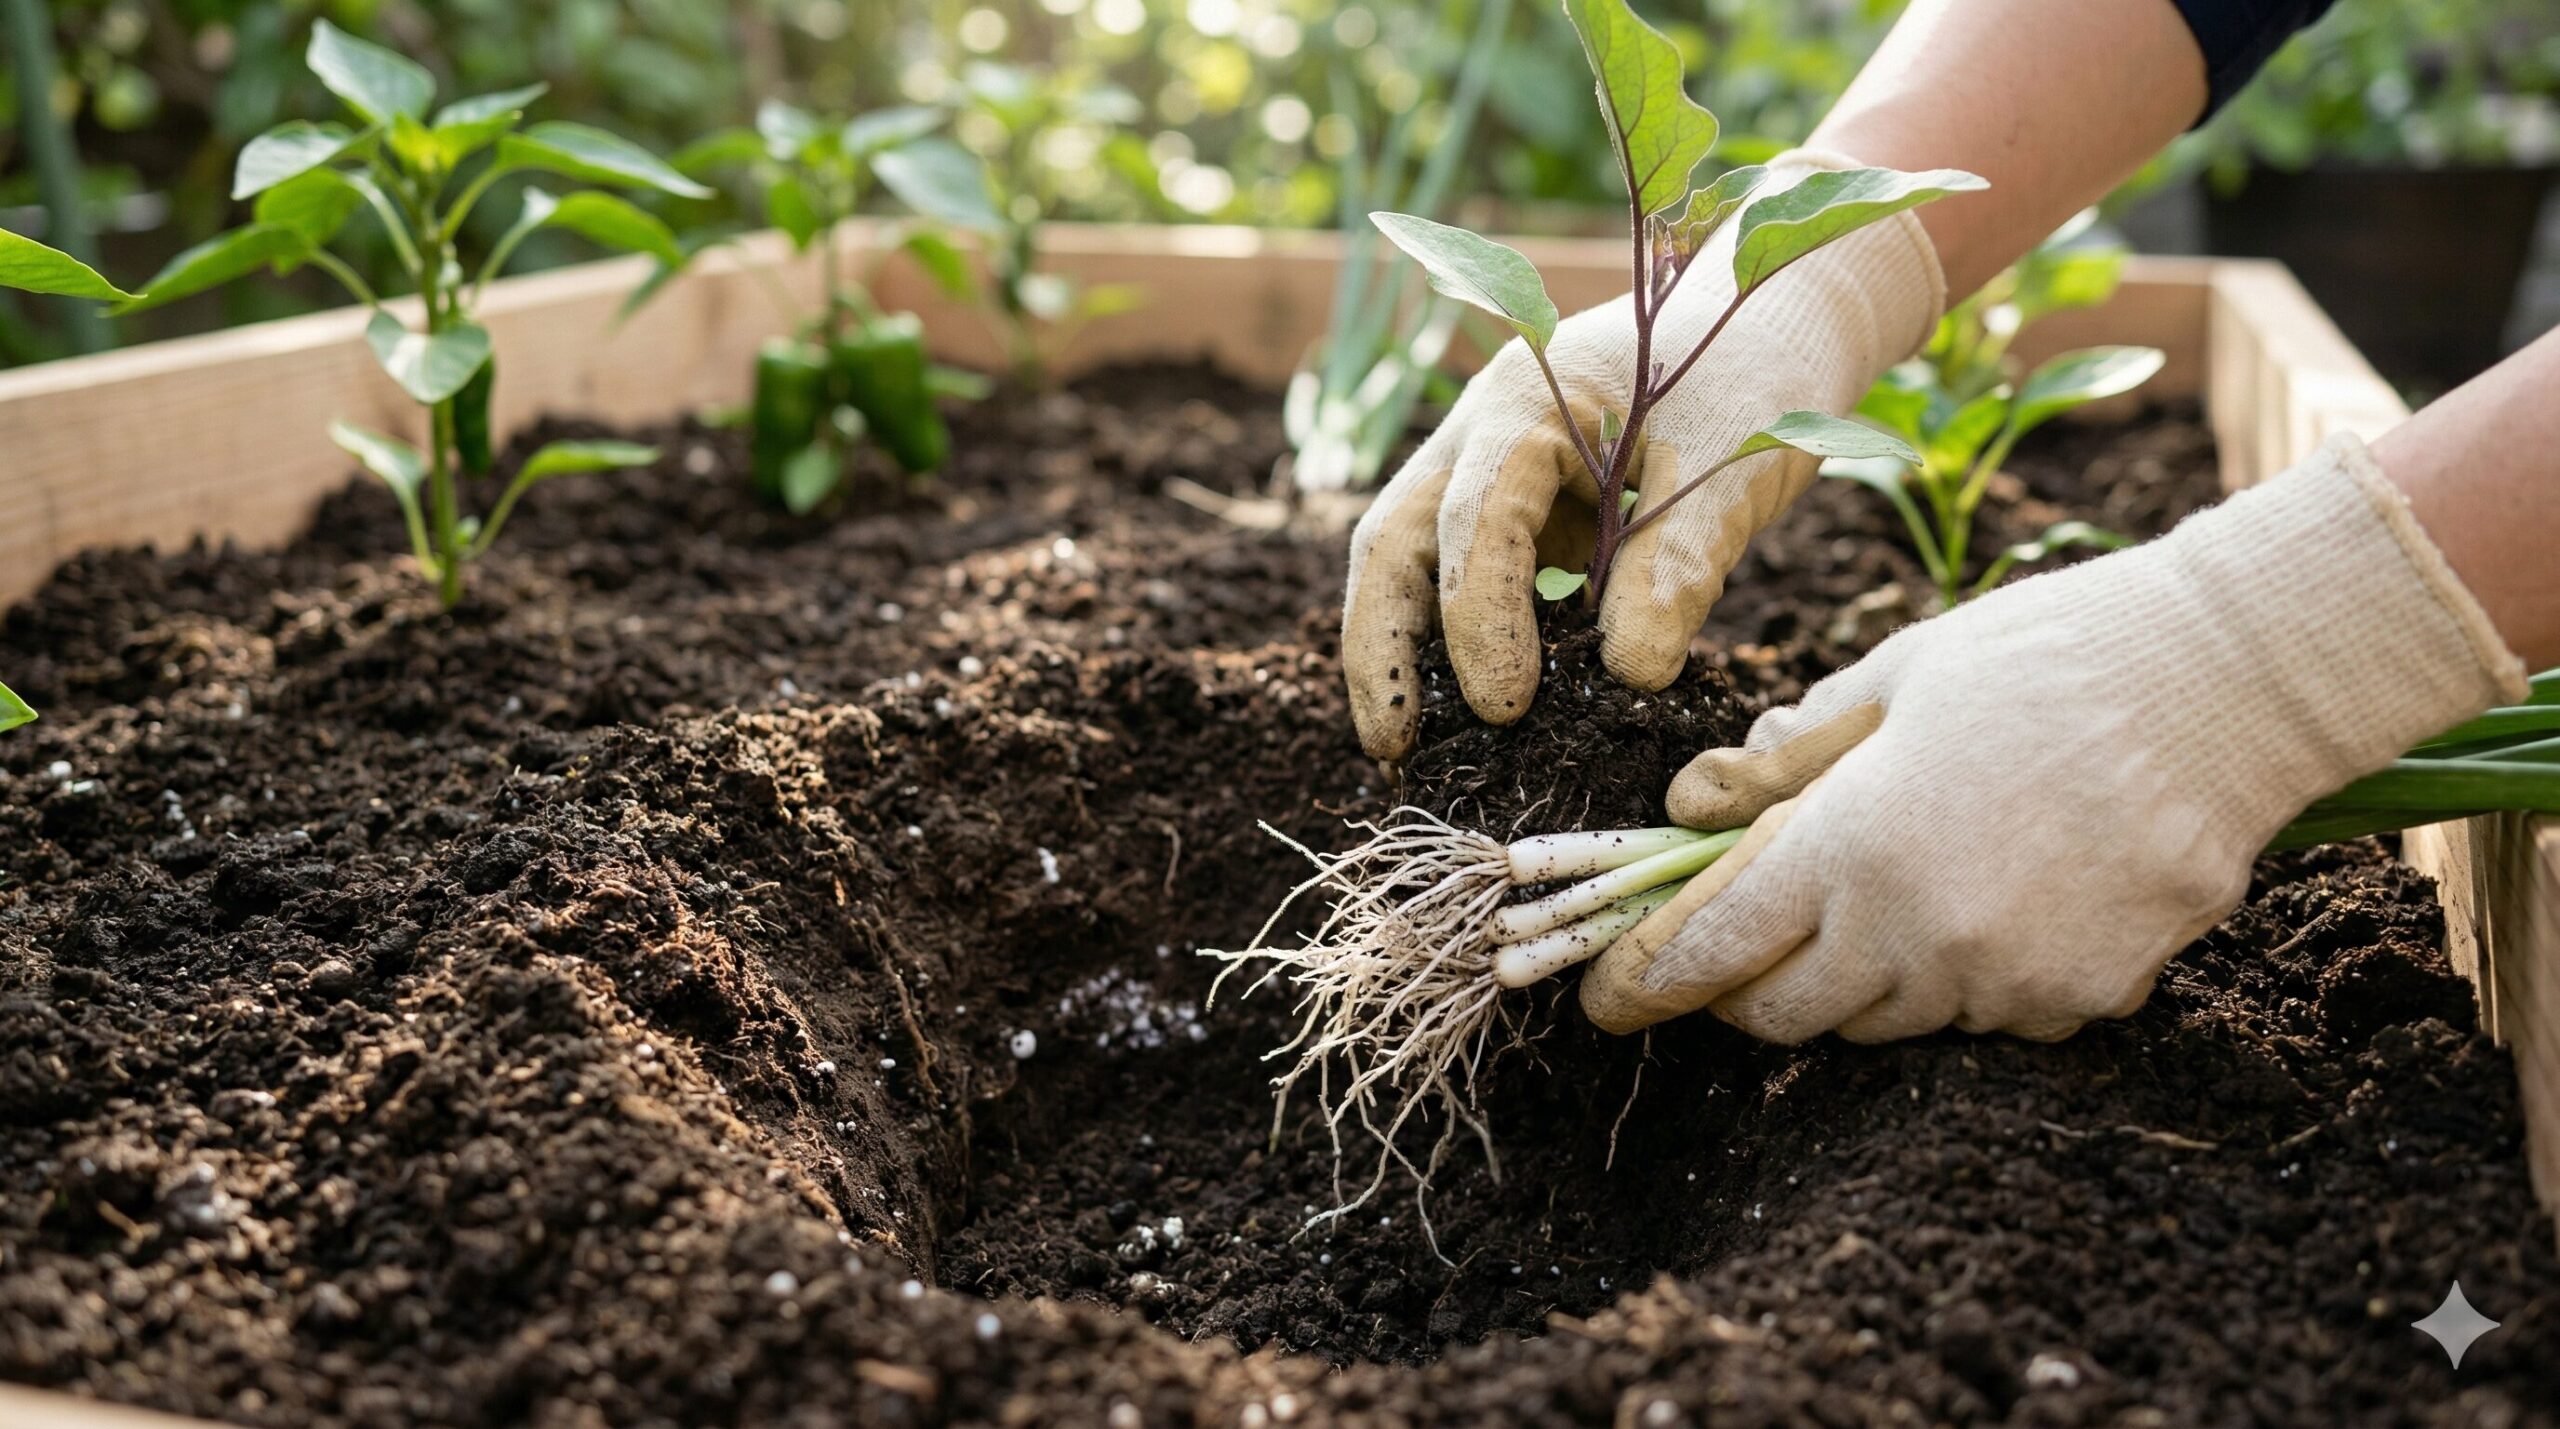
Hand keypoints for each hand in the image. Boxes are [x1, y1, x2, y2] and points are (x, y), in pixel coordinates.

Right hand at [1341, 149, 1947, 762]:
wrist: (1778, 319)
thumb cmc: (1759, 372)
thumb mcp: (1735, 465)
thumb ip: (1679, 564)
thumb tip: (1629, 676)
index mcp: (1527, 398)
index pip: (1477, 519)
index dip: (1480, 617)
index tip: (1506, 706)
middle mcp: (1482, 432)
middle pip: (1393, 539)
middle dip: (1381, 644)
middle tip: (1391, 744)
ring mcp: (1491, 470)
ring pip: (1410, 560)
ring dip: (1401, 650)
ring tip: (1403, 746)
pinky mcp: (1523, 512)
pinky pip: (1467, 579)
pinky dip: (1458, 643)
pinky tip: (1469, 717)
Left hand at [1580, 435, 2526, 1041]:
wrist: (2232, 682)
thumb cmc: (2047, 655)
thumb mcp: (1888, 677)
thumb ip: (1783, 758)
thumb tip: (1689, 806)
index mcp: (1853, 847)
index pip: (1713, 947)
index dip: (1645, 979)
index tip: (1602, 995)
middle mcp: (1921, 935)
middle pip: (1787, 1014)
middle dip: (1743, 990)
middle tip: (1732, 951)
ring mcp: (2008, 980)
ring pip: (1887, 1021)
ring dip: (1860, 976)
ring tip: (1892, 886)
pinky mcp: (2083, 1002)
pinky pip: (1987, 1015)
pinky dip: (1967, 976)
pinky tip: (2000, 894)